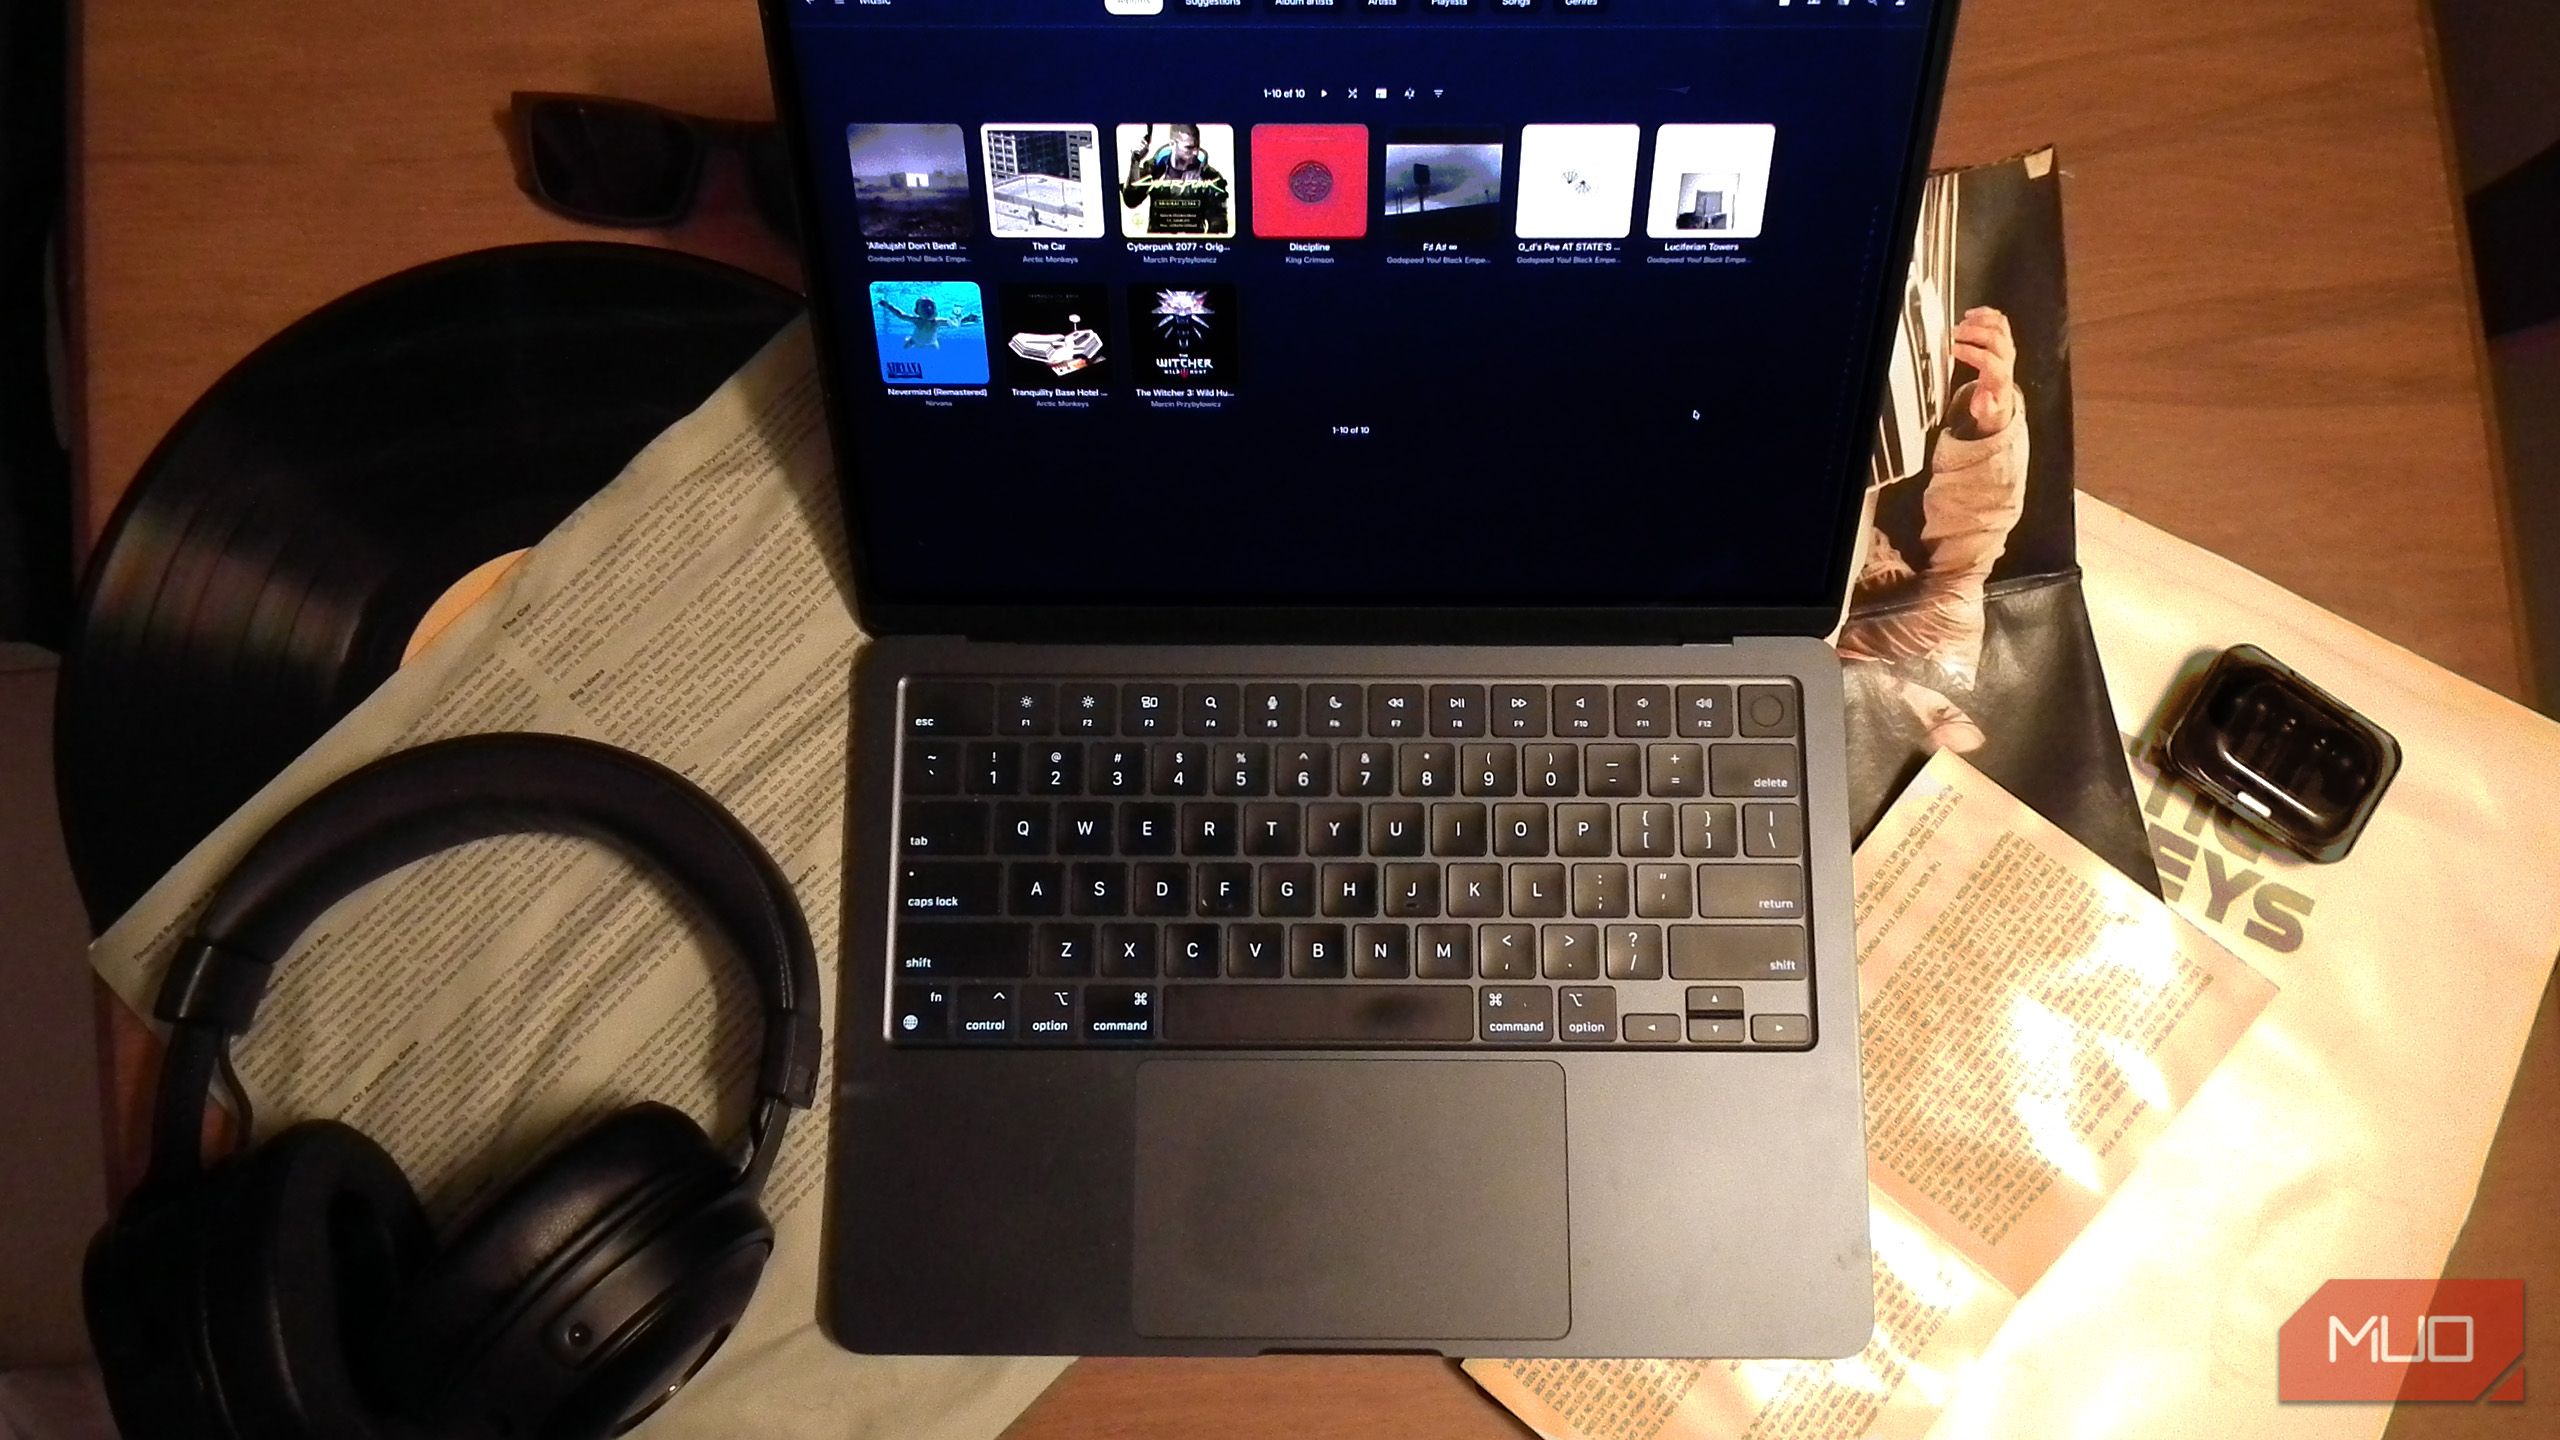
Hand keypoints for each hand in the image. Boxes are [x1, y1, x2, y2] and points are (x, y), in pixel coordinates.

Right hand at [1951, 306, 2017, 434]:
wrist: (1999, 396)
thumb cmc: (1991, 403)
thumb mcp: (1986, 413)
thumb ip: (1984, 407)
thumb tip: (1984, 397)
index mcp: (2000, 376)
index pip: (1988, 359)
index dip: (1970, 352)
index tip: (1954, 349)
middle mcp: (2006, 358)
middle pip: (1995, 338)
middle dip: (1973, 332)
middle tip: (1954, 333)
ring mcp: (2007, 346)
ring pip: (1999, 325)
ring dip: (1980, 320)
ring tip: (1962, 323)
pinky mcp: (2004, 338)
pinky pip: (2000, 319)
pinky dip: (1986, 313)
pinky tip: (1971, 315)